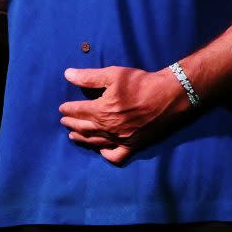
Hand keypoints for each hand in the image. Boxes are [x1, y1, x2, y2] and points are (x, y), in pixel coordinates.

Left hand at [59, 65, 190, 164]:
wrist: (168, 96)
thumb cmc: (141, 83)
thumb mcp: (114, 75)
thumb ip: (89, 77)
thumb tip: (67, 74)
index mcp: (101, 110)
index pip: (78, 111)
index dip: (68, 109)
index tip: (62, 108)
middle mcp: (108, 128)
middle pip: (83, 127)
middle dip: (71, 123)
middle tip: (64, 121)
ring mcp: (120, 139)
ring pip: (95, 142)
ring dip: (82, 139)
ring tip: (73, 136)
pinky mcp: (133, 146)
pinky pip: (116, 156)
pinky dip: (106, 154)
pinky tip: (101, 150)